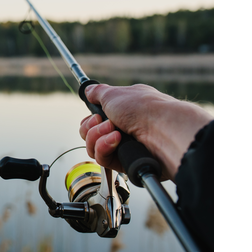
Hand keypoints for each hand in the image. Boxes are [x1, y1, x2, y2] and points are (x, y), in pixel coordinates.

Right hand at [78, 84, 212, 180]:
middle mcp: (123, 128)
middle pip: (90, 134)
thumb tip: (88, 90)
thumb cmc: (142, 108)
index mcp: (122, 110)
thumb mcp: (114, 94)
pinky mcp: (125, 162)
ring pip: (93, 147)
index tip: (96, 115)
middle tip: (106, 122)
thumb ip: (97, 92)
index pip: (95, 119)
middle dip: (92, 128)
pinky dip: (105, 148)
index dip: (91, 119)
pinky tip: (117, 141)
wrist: (163, 130)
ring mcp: (124, 146)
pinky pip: (103, 159)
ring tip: (114, 132)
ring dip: (97, 137)